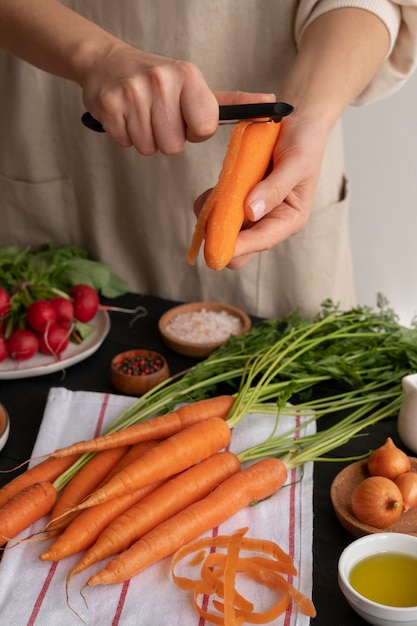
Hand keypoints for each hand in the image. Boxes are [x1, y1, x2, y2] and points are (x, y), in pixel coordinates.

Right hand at [81, 41, 273, 155]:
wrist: (108, 64)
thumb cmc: (159, 81)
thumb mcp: (196, 87)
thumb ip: (232, 103)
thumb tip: (271, 104)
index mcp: (187, 75)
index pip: (204, 128)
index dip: (194, 130)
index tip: (184, 116)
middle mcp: (161, 81)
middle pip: (173, 146)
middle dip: (167, 138)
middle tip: (159, 116)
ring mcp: (132, 93)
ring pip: (150, 148)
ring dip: (146, 138)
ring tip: (142, 115)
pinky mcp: (109, 106)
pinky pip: (126, 143)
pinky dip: (126, 135)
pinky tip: (126, 116)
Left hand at [194, 110, 328, 268]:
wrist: (297, 123)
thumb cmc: (304, 142)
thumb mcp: (296, 162)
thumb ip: (275, 188)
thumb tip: (251, 212)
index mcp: (288, 220)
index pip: (261, 242)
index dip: (236, 246)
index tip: (213, 244)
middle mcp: (269, 222)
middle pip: (239, 250)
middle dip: (220, 236)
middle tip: (210, 214)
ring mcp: (251, 213)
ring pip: (223, 233)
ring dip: (212, 218)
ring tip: (214, 193)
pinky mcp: (237, 201)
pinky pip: (216, 213)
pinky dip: (210, 204)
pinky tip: (214, 189)